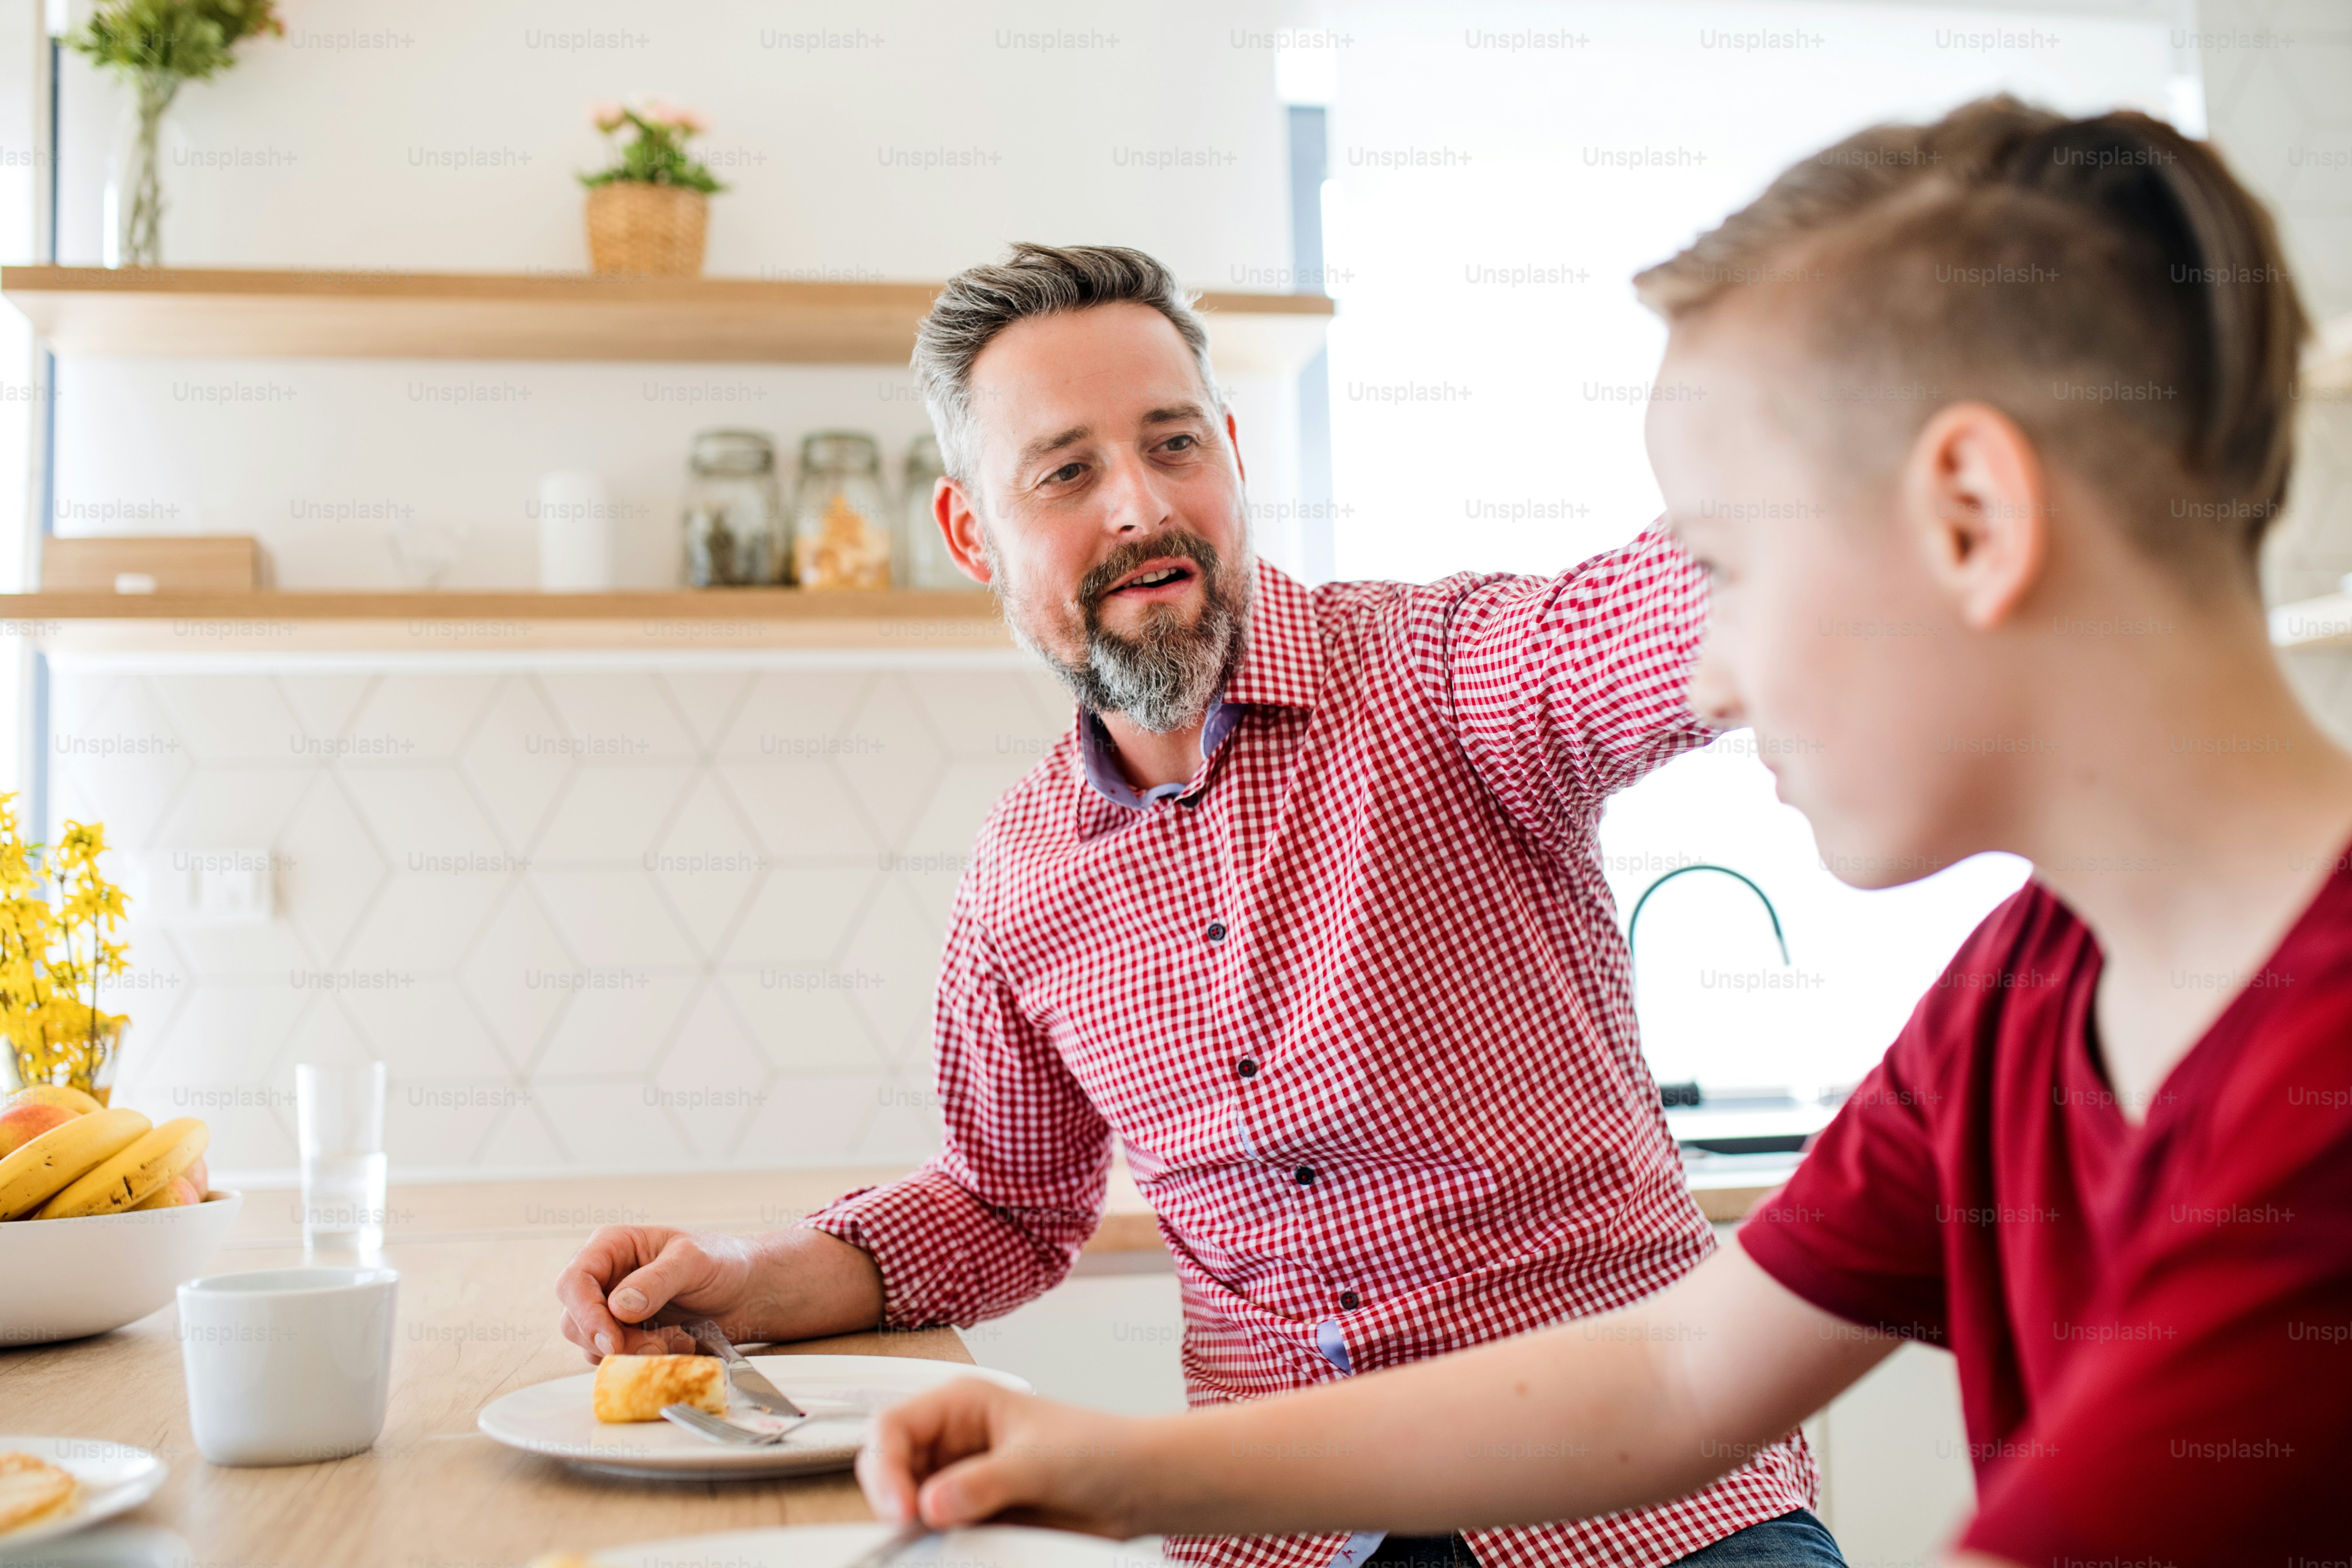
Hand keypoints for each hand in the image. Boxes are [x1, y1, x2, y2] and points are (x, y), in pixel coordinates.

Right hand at [554, 1225, 760, 1361]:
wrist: (746, 1291)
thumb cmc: (721, 1262)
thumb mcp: (693, 1261)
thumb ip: (658, 1280)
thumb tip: (619, 1307)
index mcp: (611, 1247)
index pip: (574, 1282)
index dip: (586, 1315)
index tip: (612, 1342)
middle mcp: (604, 1278)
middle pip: (575, 1321)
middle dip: (614, 1341)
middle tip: (657, 1345)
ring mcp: (611, 1310)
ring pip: (593, 1346)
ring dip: (633, 1353)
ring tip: (680, 1339)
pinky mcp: (626, 1336)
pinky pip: (616, 1359)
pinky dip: (643, 1360)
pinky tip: (679, 1344)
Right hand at [858, 1379, 1148, 1537]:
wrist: (1137, 1487)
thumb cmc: (1099, 1450)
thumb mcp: (1037, 1463)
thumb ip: (981, 1483)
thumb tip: (932, 1503)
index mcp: (962, 1405)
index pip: (894, 1428)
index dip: (887, 1468)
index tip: (904, 1509)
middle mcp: (955, 1440)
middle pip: (893, 1468)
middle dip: (894, 1499)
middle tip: (911, 1529)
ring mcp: (962, 1479)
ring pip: (910, 1504)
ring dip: (915, 1526)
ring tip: (937, 1540)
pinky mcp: (975, 1515)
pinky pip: (939, 1532)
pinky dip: (938, 1543)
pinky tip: (953, 1547)